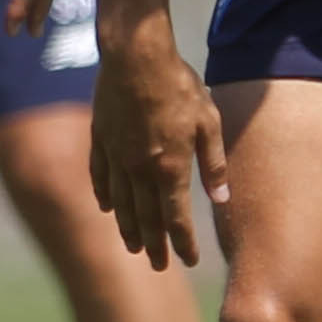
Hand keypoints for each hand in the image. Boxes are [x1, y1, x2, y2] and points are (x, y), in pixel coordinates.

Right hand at [86, 17, 227, 269]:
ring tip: (134, 247)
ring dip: (128, 229)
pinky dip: (104, 197)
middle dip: (154, 245)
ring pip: (121, 204)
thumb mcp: (208, 122)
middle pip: (146, 218)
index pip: (176, 219)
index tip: (188, 260)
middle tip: (159, 265)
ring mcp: (116, 156)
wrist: (135, 56)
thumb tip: (221, 198)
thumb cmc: (179, 85)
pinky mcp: (100, 140)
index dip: (182, 243)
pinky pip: (100, 177)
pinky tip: (107, 209)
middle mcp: (139, 170)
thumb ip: (213, 163)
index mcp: (170, 168)